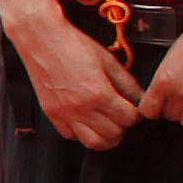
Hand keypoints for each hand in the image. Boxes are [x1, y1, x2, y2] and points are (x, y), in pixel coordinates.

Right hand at [10, 11, 143, 152]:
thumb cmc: (73, 45)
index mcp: (99, 93)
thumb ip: (126, 82)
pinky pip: (71, 136)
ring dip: (105, 137)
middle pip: (113, 134)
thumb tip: (140, 96)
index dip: (135, 115)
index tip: (133, 109)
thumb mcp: (107, 60)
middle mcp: (82, 108)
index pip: (128, 118)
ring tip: (108, 126)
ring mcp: (65, 113)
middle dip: (122, 127)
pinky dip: (82, 133)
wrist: (42, 39)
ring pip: (93, 143)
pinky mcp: (52, 114)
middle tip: (122, 117)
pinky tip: (86, 121)